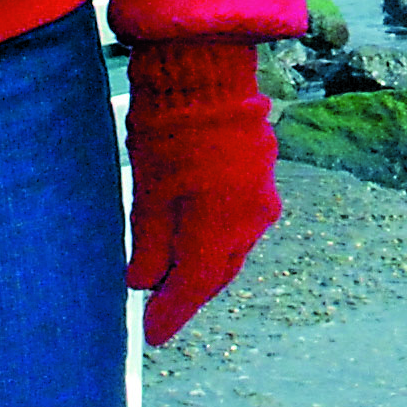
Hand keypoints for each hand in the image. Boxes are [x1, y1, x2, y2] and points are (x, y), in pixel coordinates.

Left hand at [123, 38, 279, 346]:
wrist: (208, 72)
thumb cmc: (170, 131)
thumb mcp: (149, 193)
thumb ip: (150, 246)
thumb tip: (143, 284)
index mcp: (219, 229)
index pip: (193, 287)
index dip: (171, 313)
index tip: (152, 335)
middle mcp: (248, 222)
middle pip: (216, 272)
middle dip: (189, 293)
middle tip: (161, 309)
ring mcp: (261, 200)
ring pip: (230, 248)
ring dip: (204, 265)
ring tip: (175, 275)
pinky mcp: (262, 179)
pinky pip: (240, 224)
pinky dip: (216, 237)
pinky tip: (198, 236)